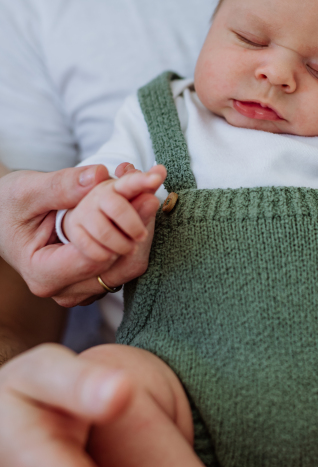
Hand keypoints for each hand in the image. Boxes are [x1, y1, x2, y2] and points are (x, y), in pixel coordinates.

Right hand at [0, 163, 164, 306]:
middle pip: (120, 264)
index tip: (144, 192)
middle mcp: (65, 290)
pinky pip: (125, 261)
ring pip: (128, 264)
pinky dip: (134, 232)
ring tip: (148, 189)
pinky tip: (137, 201)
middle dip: (141, 224)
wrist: (2, 217)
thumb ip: (61, 186)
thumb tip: (97, 176)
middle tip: (154, 186)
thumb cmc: (7, 205)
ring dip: (142, 226)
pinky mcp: (93, 279)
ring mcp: (81, 288)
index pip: (96, 258)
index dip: (124, 225)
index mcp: (43, 274)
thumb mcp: (27, 190)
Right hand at [62, 167, 164, 262]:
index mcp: (117, 186)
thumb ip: (146, 193)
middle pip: (118, 208)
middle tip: (142, 237)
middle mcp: (98, 196)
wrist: (90, 228)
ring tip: (129, 248)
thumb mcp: (134, 204)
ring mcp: (83, 212)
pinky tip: (111, 254)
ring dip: (122, 245)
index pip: (130, 182)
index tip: (157, 178)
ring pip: (104, 232)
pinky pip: (90, 247)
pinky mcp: (74, 229)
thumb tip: (158, 178)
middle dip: (134, 225)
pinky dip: (105, 254)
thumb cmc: (118, 215)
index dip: (143, 180)